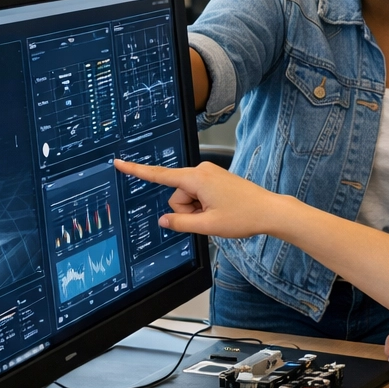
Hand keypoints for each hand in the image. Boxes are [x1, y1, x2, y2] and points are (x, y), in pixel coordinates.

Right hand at [112, 159, 278, 237]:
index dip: (136, 170)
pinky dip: (204, 207)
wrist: (269, 211)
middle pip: (176, 196)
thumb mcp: (208, 226)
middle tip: (210, 218)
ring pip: (188, 199)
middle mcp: (201, 171)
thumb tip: (163, 220)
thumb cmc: (244, 216)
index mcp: (197, 178)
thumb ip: (180, 223)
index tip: (118, 162)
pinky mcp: (214, 180)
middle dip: (187, 211)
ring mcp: (208, 175)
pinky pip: (198, 196)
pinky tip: (221, 210)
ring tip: (219, 214)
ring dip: (197, 211)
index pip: (159, 176)